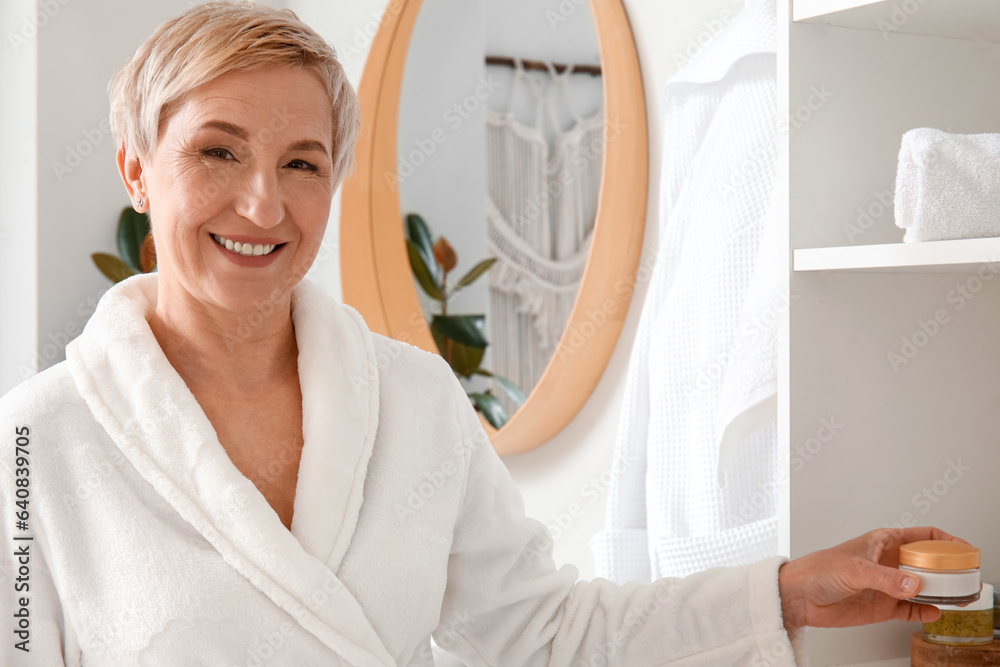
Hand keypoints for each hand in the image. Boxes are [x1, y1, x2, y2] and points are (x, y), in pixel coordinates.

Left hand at [778, 527, 968, 629]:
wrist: (799, 596)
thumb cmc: (818, 570)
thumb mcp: (854, 569)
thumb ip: (885, 578)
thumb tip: (913, 584)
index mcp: (883, 542)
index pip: (922, 536)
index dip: (945, 541)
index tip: (964, 549)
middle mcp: (889, 562)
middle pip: (928, 563)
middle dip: (948, 570)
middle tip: (964, 579)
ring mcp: (888, 585)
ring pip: (923, 587)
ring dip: (940, 593)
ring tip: (956, 598)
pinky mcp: (883, 606)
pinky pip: (911, 609)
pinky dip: (924, 611)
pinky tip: (933, 613)